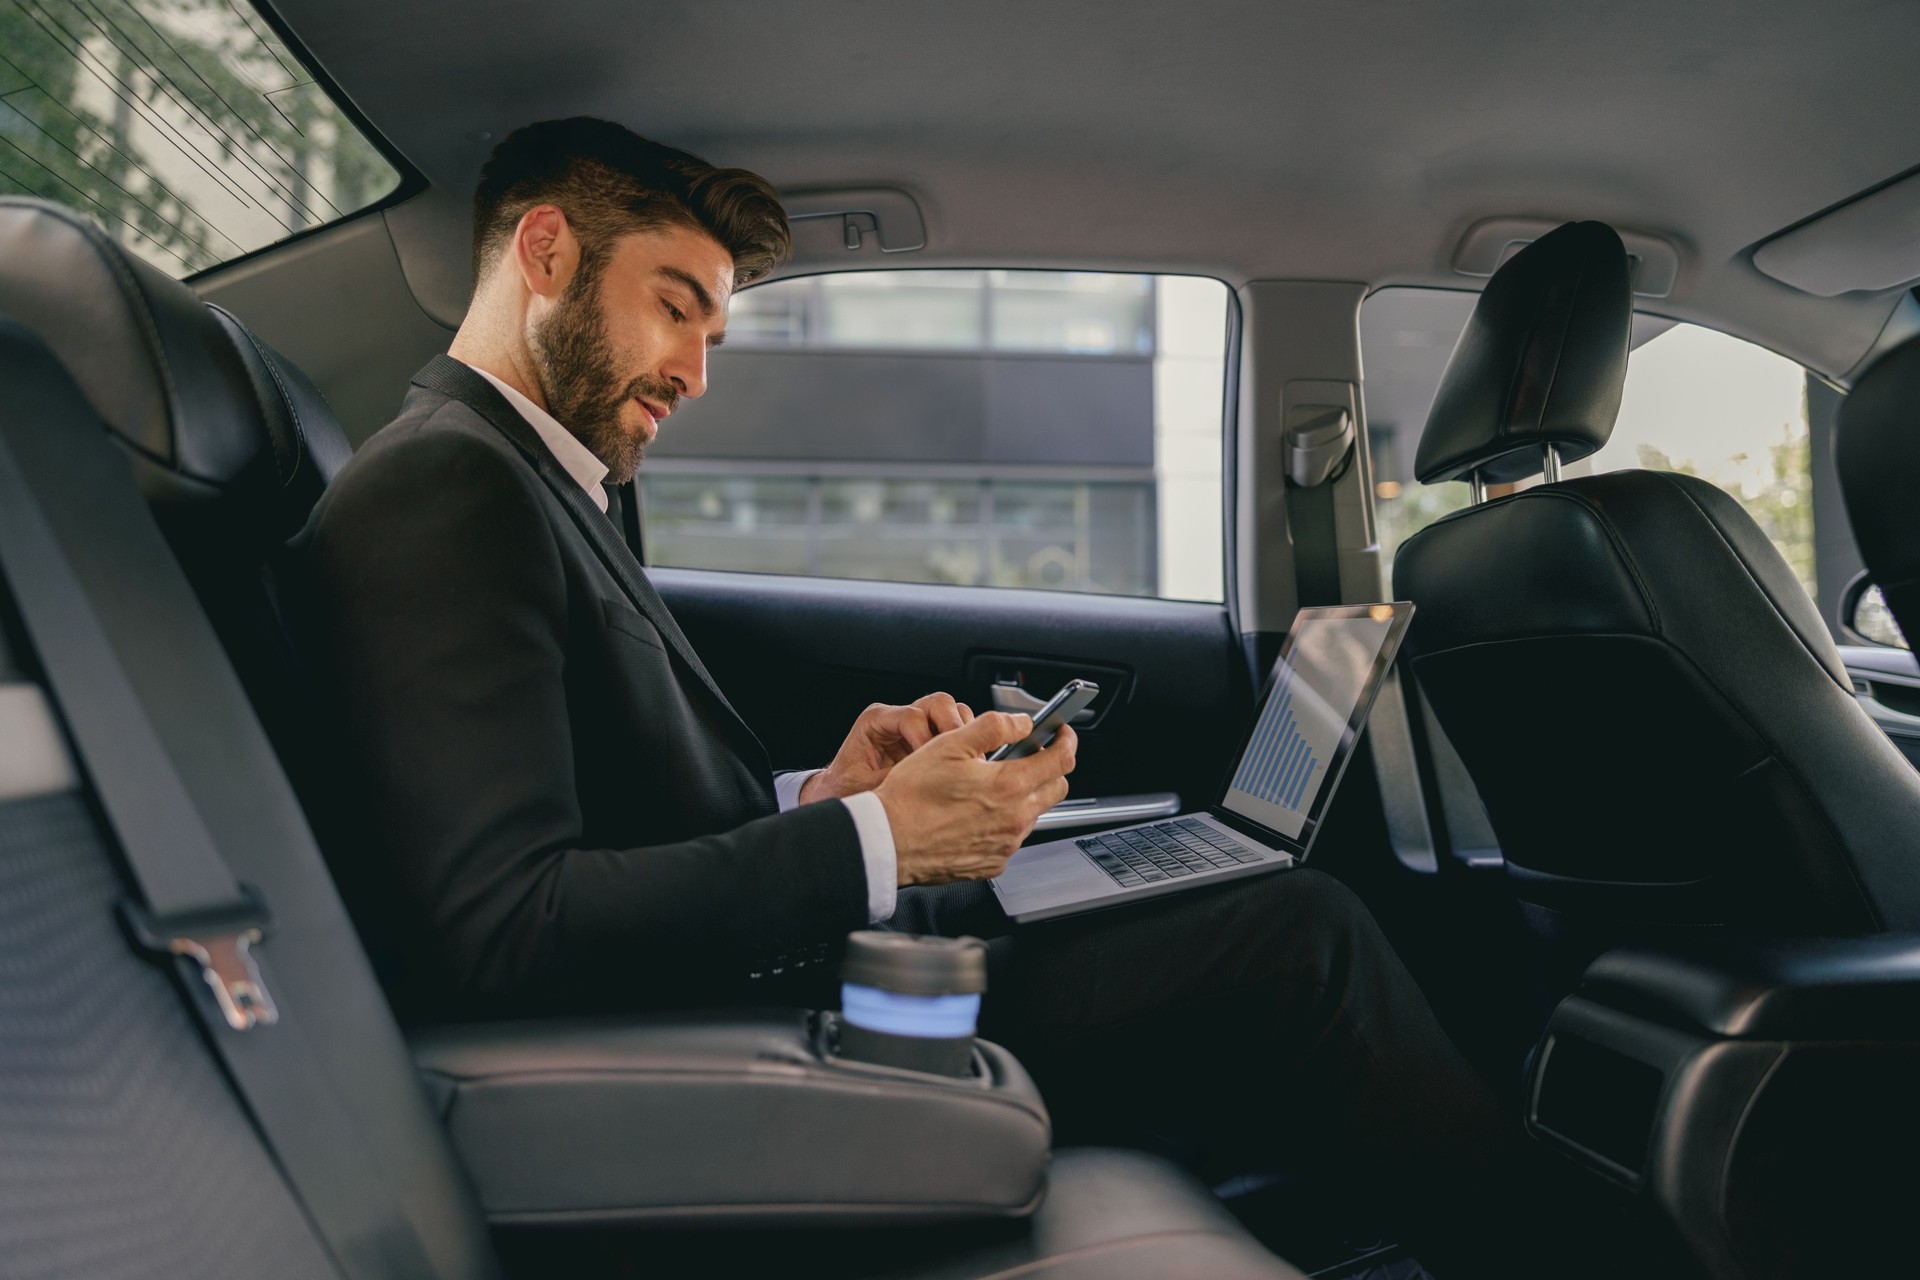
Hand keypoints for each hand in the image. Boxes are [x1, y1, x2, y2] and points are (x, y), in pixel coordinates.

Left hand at [799, 693, 974, 802]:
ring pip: (951, 712)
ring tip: (966, 761)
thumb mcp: (864, 787)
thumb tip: (922, 782)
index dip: (927, 738)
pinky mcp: (927, 740)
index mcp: (875, 721)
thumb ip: (892, 781)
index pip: (911, 716)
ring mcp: (915, 727)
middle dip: (953, 726)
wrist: (839, 793)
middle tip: (961, 754)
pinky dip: (964, 744)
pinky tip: (963, 765)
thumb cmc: (845, 787)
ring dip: (963, 734)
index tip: (933, 763)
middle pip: (938, 703)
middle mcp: (897, 718)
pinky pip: (954, 731)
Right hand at [875, 712, 1076, 885]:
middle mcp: (1014, 819)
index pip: (1062, 760)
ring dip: (1024, 796)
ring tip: (989, 786)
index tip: (1062, 733)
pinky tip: (977, 813)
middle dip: (1050, 768)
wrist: (889, 842)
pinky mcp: (994, 863)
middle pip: (1056, 788)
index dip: (1066, 741)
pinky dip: (1004, 822)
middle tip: (1028, 756)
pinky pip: (1012, 838)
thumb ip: (994, 727)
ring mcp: (1006, 845)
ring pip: (1033, 814)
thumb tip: (1022, 723)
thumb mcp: (950, 744)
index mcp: (1009, 785)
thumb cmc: (911, 796)